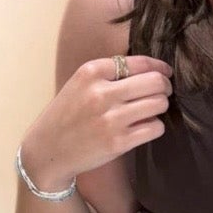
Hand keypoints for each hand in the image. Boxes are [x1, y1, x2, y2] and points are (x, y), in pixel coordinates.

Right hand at [20, 54, 172, 187]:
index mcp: (91, 72)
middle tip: (163, 93)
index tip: (165, 73)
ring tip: (151, 111)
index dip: (160, 68)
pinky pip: (155, 128)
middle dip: (165, 87)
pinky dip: (155, 127)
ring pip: (159, 104)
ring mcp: (110, 119)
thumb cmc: (67, 115)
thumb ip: (110, 74)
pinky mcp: (118, 142)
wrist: (47, 150)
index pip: (140, 63)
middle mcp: (101, 93)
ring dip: (161, 107)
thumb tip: (153, 71)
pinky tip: (144, 127)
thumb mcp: (80, 84)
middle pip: (155, 82)